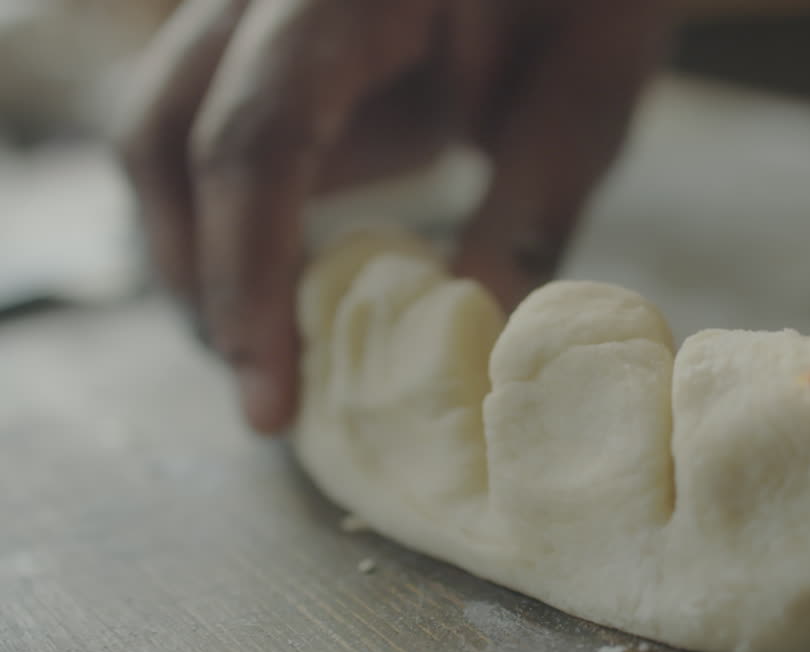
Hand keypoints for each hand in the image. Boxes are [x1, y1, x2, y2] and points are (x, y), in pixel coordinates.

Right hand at [113, 0, 670, 432]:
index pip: (256, 134)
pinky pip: (196, 135)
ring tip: (262, 355)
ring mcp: (254, 13)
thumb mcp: (580, 110)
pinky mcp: (260, 51)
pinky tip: (270, 291)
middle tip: (261, 393)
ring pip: (158, 133)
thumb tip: (463, 344)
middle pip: (166, 134)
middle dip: (202, 279)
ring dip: (194, 255)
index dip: (248, 272)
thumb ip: (523, 217)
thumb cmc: (590, 13)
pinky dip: (218, 223)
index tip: (269, 391)